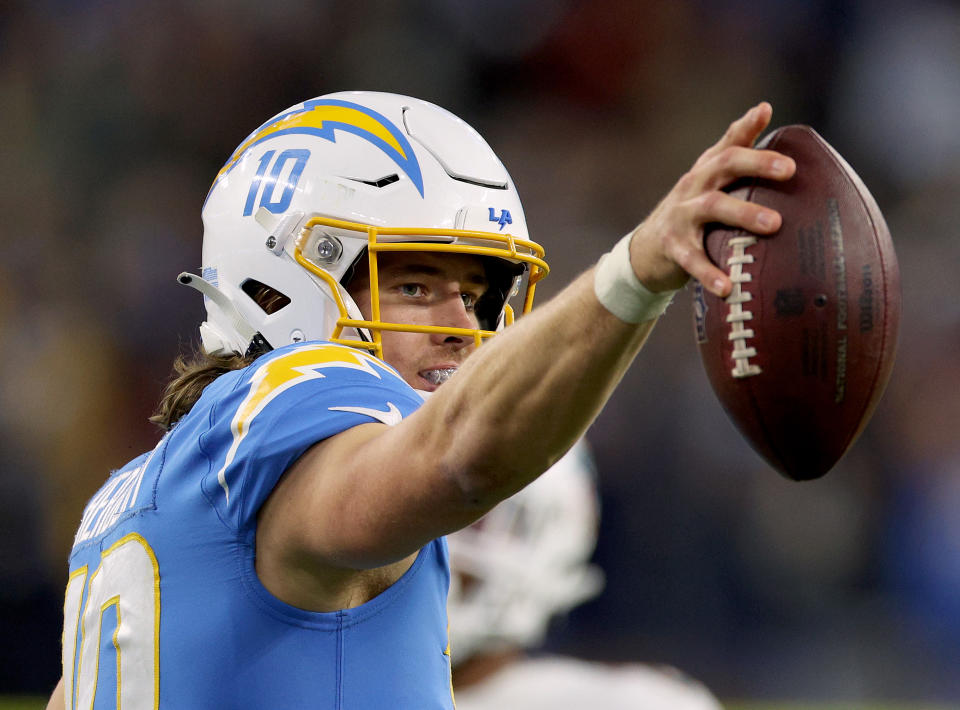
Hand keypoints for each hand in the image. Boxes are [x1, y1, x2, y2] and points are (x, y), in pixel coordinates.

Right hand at [627, 102, 795, 297]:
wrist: (645, 253)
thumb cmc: (690, 212)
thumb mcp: (709, 181)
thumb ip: (735, 147)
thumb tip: (764, 107)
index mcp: (706, 171)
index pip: (728, 143)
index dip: (746, 127)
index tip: (766, 112)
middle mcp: (693, 187)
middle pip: (723, 166)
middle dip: (756, 164)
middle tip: (788, 171)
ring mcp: (681, 216)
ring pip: (713, 207)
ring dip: (744, 213)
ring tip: (774, 225)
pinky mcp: (673, 247)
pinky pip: (693, 259)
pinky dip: (710, 273)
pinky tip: (728, 287)